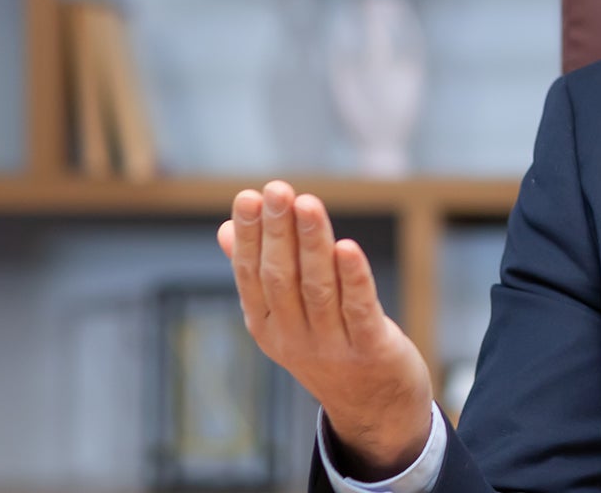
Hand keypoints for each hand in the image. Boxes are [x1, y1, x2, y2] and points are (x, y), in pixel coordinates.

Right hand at [217, 180, 434, 479]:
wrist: (376, 411)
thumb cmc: (330, 350)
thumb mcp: (286, 319)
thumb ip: (260, 276)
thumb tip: (224, 229)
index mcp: (267, 326)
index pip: (251, 275)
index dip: (249, 236)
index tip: (247, 196)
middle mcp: (294, 337)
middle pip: (281, 277)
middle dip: (278, 230)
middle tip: (276, 189)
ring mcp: (331, 345)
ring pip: (317, 287)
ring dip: (312, 243)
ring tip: (307, 203)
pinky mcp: (370, 348)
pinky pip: (358, 309)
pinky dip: (353, 277)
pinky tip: (348, 247)